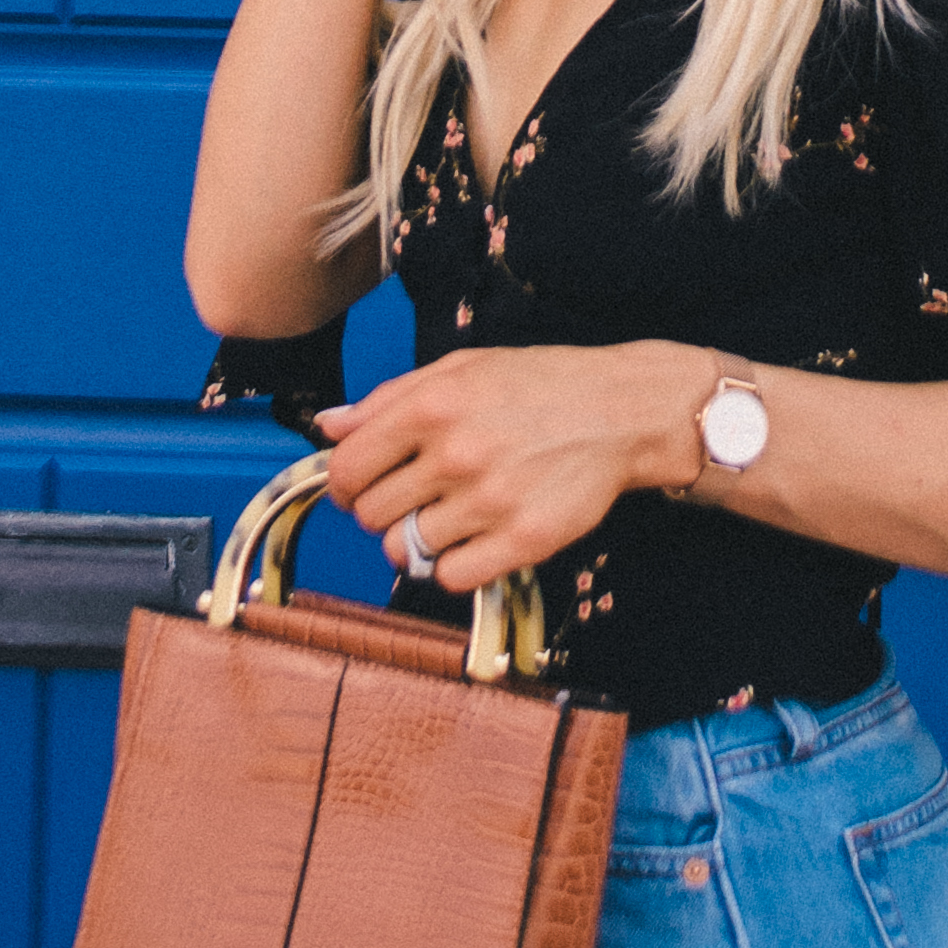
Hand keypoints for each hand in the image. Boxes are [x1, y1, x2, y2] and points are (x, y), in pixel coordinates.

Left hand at [316, 343, 704, 592]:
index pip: (348, 468)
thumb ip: (388, 398)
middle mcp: (456, 454)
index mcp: (432, 405)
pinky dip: (453, 566)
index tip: (358, 488)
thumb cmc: (537, 385)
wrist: (618, 410)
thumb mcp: (459, 370)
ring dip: (418, 541)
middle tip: (412, 499)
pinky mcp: (523, 540)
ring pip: (407, 551)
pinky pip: (452, 578)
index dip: (343, 485)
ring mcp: (490, 501)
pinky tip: (472, 539)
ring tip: (448, 517)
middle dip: (382, 511)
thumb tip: (329, 427)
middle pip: (373, 515)